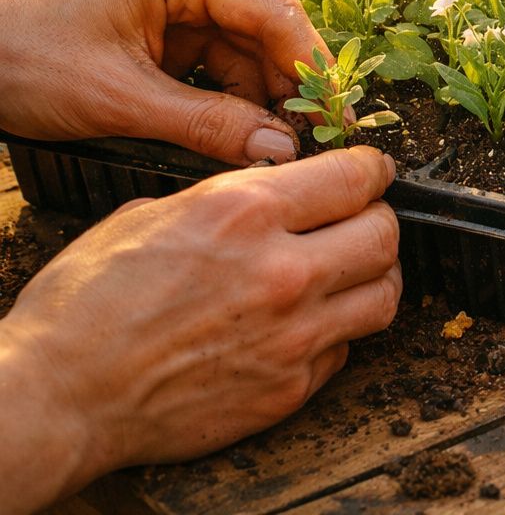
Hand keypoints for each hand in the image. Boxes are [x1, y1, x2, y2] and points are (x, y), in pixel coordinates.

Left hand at [0, 0, 326, 165]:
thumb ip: (208, 125)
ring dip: (260, 100)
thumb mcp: (119, 100)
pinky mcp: (164, 26)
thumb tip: (281, 151)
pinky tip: (242, 136)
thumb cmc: (18, 60)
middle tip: (310, 143)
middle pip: (266, 30)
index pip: (274, 10)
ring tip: (273, 149)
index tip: (335, 116)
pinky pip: (218, 64)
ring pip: (247, 52)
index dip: (309, 67)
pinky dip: (231, 101)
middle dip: (286, 88)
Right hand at [0, 147, 399, 511]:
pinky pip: (345, 349)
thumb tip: (272, 192)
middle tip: (363, 221)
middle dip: (378, 219)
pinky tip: (309, 325)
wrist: (59, 395)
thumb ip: (227, 198)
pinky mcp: (289, 389)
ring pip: (384, 294)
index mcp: (244, 213)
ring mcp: (294, 335)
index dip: (372, 169)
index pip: (354, 176)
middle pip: (385, 233)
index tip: (373, 172)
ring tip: (352, 272)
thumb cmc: (86, 305)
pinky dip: (338, 332)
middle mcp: (282, 271)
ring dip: (374, 277)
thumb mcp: (152, 214)